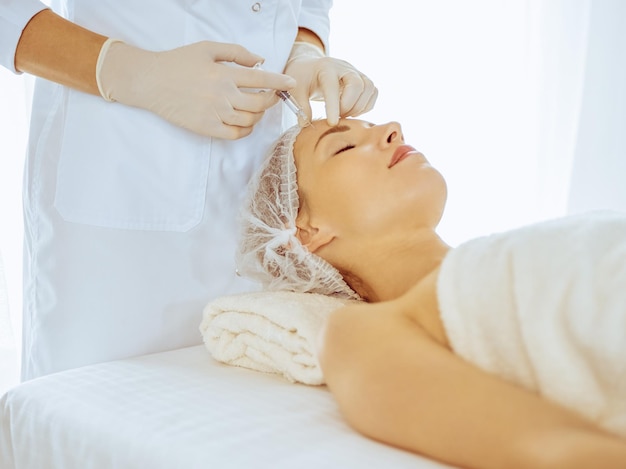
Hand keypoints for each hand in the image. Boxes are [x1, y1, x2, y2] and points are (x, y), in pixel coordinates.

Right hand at [96, 40, 295, 138]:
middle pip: (259, 103)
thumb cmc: (178, 62)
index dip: (279, 82)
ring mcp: (215, 114)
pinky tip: (245, 122)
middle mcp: (222, 95)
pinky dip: (246, 129)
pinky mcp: (207, 128)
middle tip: (271, 96)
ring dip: (259, 115)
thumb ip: (236, 53)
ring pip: (249, 120)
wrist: (151, 82)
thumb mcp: (207, 49)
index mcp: (224, 74)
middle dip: (271, 100)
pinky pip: (235, 134)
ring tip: (256, 108)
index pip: (261, 79)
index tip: (291, 83)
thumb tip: (260, 60)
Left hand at [284, 42, 377, 125]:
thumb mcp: (296, 90)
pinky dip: (366, 106)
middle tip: (338, 117)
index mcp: (326, 68)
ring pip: (368, 88)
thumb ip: (301, 106)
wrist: (310, 67)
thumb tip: (305, 123)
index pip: (332, 86)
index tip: (332, 123)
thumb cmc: (302, 78)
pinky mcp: (363, 79)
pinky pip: (373, 93)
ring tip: (344, 115)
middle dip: (349, 106)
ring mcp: (356, 72)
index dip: (333, 106)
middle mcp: (344, 67)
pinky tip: (352, 112)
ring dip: (359, 107)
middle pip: (357, 85)